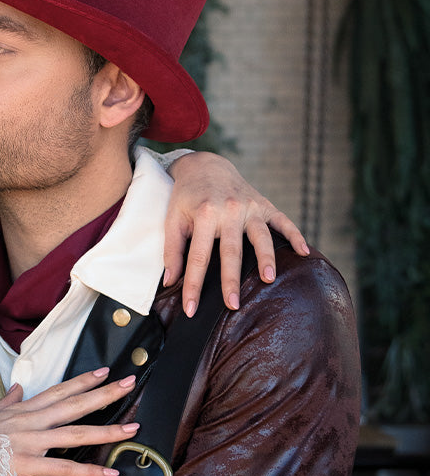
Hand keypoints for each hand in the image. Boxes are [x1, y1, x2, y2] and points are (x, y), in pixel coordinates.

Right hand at [0, 369, 137, 475]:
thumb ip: (7, 401)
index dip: (82, 381)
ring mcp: (29, 441)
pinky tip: (109, 473)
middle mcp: (30, 421)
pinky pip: (61, 469)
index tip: (105, 371)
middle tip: (130, 382)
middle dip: (104, 394)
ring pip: (74, 434)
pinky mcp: (24, 464)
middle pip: (74, 405)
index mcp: (23, 410)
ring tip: (133, 429)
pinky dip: (87, 472)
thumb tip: (18, 387)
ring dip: (106, 431)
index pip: (58, 390)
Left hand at [164, 151, 308, 315]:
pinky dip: (295, 235)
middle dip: (231, 280)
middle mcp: (228, 210)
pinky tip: (303, 252)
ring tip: (268, 279)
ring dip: (266, 258)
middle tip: (233, 305)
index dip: (194, 285)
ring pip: (260, 236)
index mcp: (204, 215)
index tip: (191, 310)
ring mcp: (250, 207)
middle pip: (231, 251)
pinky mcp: (264, 204)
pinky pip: (283, 221)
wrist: (205, 166)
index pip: (198, 257)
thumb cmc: (186, 198)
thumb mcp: (172, 219)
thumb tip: (170, 281)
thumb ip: (172, 250)